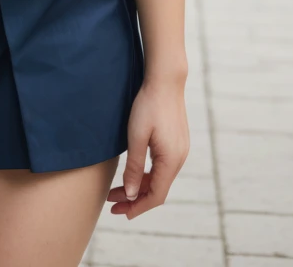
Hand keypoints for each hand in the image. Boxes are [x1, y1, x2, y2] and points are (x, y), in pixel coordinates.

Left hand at [106, 76, 189, 219]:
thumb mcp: (136, 136)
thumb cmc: (148, 105)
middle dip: (135, 198)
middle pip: (158, 189)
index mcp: (171, 160)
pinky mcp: (177, 142)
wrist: (165, 80)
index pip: (156, 195)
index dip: (138, 207)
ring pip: (160, 178)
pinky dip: (147, 174)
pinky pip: (162, 166)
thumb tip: (132, 194)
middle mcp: (179, 159)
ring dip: (140, 186)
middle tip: (112, 203)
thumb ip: (134, 167)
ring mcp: (180, 150)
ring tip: (118, 189)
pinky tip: (133, 172)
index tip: (120, 212)